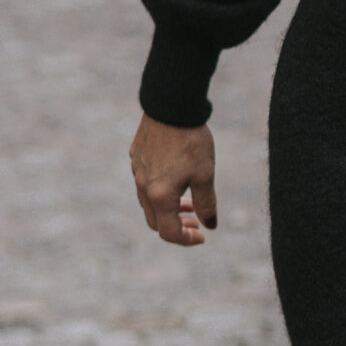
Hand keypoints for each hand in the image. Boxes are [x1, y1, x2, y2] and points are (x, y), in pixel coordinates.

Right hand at [130, 114, 217, 245]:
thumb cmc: (191, 141)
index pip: (169, 232)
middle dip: (176, 226)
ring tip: (189, 199)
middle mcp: (143, 187)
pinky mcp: (136, 156)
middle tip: (196, 220)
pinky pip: (144, 182)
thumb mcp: (205, 175)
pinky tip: (176, 176)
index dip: (186, 239)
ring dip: (168, 208)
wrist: (171, 106)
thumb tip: (209, 224)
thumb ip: (206, 204)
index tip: (203, 234)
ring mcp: (137, 171)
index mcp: (160, 196)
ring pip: (148, 202)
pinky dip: (160, 190)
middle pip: (155, 221)